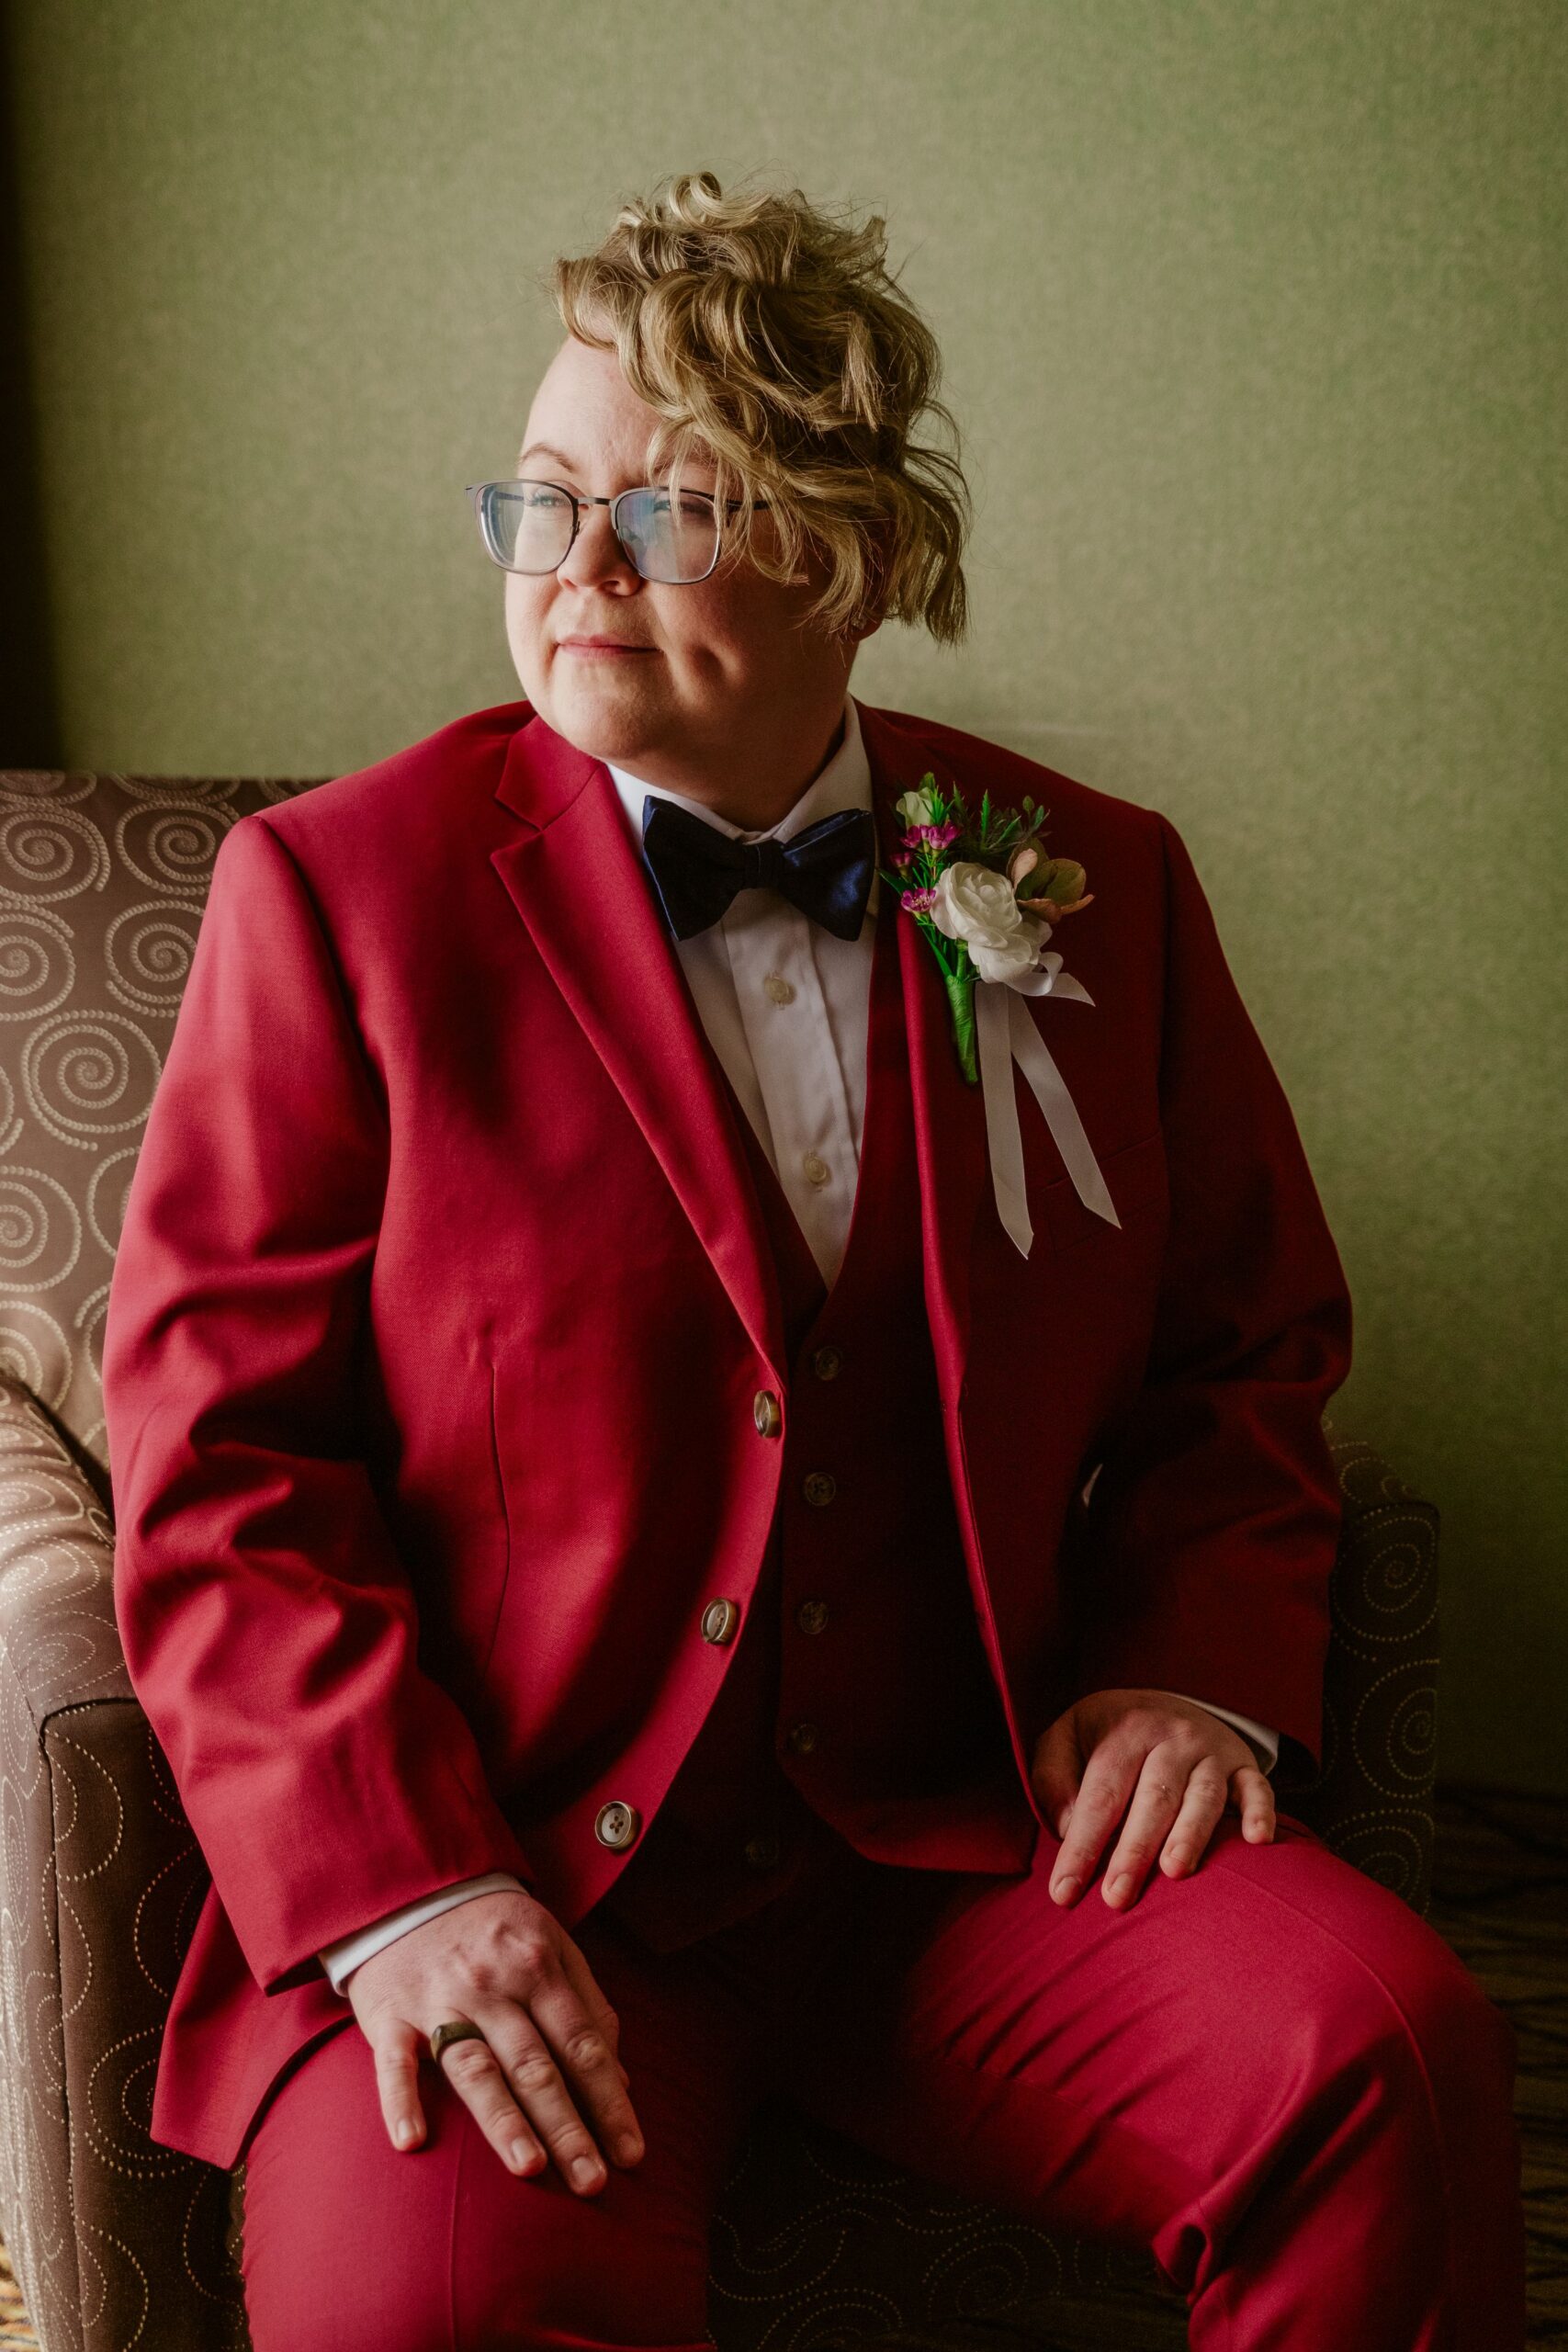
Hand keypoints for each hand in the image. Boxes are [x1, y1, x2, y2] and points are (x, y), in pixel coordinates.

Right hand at [343, 1887, 644, 2191]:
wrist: (415, 1888)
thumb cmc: (494, 1930)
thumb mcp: (553, 1946)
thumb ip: (588, 2009)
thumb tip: (620, 2080)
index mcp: (539, 1968)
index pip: (582, 2045)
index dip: (609, 2101)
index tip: (631, 2154)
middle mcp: (493, 1986)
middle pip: (536, 2065)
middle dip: (567, 2126)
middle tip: (592, 2182)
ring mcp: (440, 2000)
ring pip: (476, 2067)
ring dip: (503, 2119)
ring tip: (529, 2167)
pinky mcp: (390, 2014)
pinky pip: (393, 2061)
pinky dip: (400, 2099)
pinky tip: (412, 2140)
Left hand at [1031, 1688, 1274, 1911]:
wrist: (1163, 1701)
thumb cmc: (1106, 1736)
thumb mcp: (1066, 1738)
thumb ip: (1053, 1778)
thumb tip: (1067, 1827)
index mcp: (1123, 1731)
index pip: (1101, 1794)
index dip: (1082, 1844)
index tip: (1065, 1892)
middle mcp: (1170, 1736)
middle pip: (1153, 1798)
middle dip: (1134, 1850)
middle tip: (1117, 1897)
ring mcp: (1211, 1749)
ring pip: (1203, 1796)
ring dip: (1191, 1834)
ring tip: (1175, 1872)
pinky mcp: (1243, 1763)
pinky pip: (1257, 1787)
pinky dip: (1260, 1812)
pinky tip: (1256, 1840)